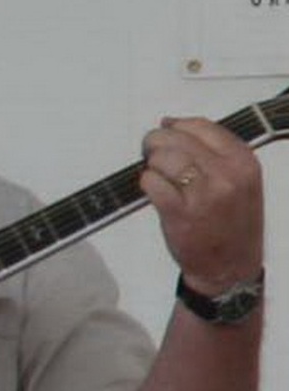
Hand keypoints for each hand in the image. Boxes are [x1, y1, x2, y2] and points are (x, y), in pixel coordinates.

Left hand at [140, 116, 263, 294]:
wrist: (229, 268)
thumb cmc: (230, 222)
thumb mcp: (239, 181)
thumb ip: (211, 150)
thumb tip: (169, 122)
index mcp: (243, 162)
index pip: (200, 125)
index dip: (175, 127)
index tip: (166, 133)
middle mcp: (226, 174)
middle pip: (174, 138)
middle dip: (156, 144)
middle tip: (154, 157)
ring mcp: (204, 194)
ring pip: (161, 158)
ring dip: (152, 166)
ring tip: (159, 179)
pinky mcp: (180, 212)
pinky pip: (150, 182)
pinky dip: (146, 185)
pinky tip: (156, 193)